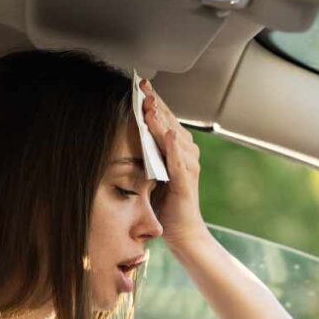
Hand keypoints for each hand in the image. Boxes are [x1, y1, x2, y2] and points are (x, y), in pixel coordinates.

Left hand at [140, 79, 208, 248]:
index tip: (141, 86)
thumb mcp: (152, 173)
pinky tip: (169, 135)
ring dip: (162, 121)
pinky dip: (174, 147)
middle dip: (156, 104)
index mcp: (177, 150)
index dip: (154, 102)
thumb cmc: (167, 203)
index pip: (165, 120)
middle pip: (170, 123)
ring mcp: (188, 167)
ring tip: (151, 105)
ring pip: (174, 137)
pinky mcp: (186, 182)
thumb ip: (147, 154)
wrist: (183, 232)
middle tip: (144, 87)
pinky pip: (179, 161)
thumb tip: (129, 136)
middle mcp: (187, 154)